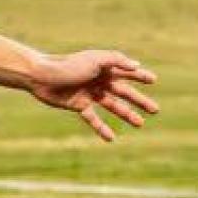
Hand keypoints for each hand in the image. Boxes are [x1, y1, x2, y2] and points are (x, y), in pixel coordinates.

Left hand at [26, 51, 160, 142]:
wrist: (42, 77)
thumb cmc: (68, 65)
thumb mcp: (95, 59)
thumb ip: (116, 60)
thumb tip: (136, 65)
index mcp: (104, 68)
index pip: (127, 72)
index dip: (140, 76)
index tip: (153, 81)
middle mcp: (99, 81)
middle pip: (124, 92)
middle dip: (139, 101)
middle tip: (155, 110)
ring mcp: (90, 94)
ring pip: (113, 106)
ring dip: (126, 114)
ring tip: (140, 124)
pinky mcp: (79, 105)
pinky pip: (93, 119)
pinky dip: (101, 128)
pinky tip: (111, 138)